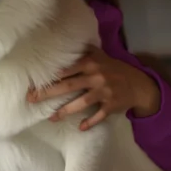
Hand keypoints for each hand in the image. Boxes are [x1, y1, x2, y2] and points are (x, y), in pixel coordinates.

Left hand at [27, 45, 160, 130]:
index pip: (66, 70)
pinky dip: (91, 121)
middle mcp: (96, 76)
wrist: (139, 84)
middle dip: (49, 93)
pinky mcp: (112, 105)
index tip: (33, 82)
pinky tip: (81, 127)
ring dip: (65, 110)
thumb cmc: (114, 69)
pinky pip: (99, 115)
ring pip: (82, 102)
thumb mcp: (100, 56)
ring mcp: (104, 92)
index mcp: (90, 63)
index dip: (50, 76)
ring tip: (51, 118)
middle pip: (69, 85)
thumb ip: (83, 51)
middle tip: (31, 99)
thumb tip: (62, 42)